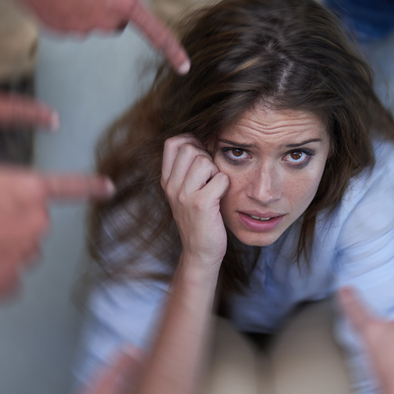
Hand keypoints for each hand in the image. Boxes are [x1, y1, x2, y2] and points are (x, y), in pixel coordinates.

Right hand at [0, 164, 114, 297]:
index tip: (108, 189)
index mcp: (21, 187)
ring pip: (20, 254)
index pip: (66, 187)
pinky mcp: (7, 286)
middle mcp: (33, 222)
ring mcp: (23, 256)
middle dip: (8, 225)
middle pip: (32, 225)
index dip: (88, 188)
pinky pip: (7, 281)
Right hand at [5, 0, 189, 73]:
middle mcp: (100, 20)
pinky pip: (65, 22)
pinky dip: (62, 9)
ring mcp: (75, 27)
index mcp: (121, 0)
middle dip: (110, 7)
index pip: (153, 30)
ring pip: (88, 22)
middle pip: (115, 21)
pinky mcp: (52, 28)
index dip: (171, 49)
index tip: (184, 67)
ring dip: (84, 7)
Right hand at [160, 135, 228, 268]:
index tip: (202, 155)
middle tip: (210, 177)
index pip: (172, 143)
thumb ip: (188, 169)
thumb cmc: (199, 220)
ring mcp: (184, 195)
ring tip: (214, 189)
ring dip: (216, 172)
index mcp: (167, 181)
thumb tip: (202, 141)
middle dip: (206, 157)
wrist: (200, 252)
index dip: (190, 141)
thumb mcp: (185, 193)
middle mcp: (172, 186)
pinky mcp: (201, 204)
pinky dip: (226, 186)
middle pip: (190, 148)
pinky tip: (220, 199)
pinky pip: (221, 178)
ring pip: (205, 161)